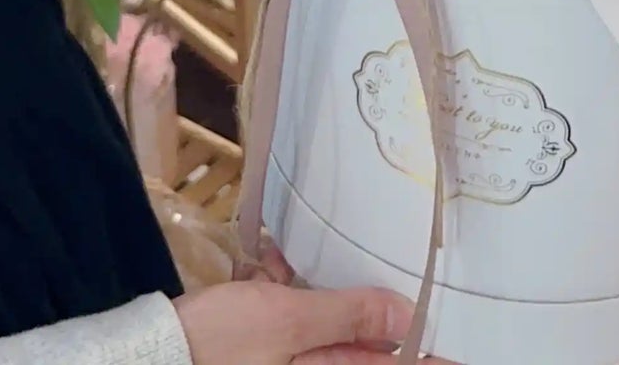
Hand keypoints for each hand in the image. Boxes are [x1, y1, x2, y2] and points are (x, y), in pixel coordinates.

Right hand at [174, 279, 450, 364]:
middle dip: (373, 305)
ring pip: (328, 320)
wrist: (155, 353)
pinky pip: (295, 313)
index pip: (395, 362)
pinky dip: (287, 287)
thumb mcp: (289, 323)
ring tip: (298, 266)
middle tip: (391, 274)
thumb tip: (409, 314)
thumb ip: (349, 315)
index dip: (429, 349)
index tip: (464, 331)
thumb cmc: (223, 344)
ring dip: (323, 288)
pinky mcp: (265, 343)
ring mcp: (290, 356)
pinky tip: (268, 264)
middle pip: (364, 340)